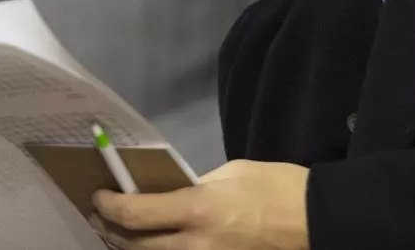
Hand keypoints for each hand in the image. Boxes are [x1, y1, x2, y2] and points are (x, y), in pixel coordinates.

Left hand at [93, 160, 308, 249]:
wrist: (315, 222)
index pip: (136, 214)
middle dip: (110, 229)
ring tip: (117, 232)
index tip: (98, 194)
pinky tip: (151, 245)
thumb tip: (176, 193)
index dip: (109, 205)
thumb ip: (198, 186)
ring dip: (128, 247)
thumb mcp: (233, 172)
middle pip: (134, 245)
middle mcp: (194, 244)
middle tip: (99, 215)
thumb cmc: (277, 187)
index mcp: (198, 210)